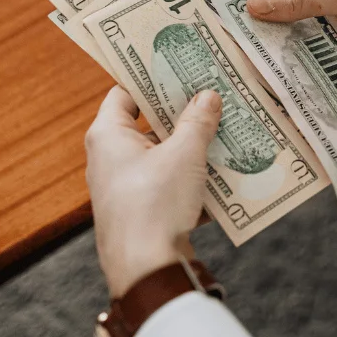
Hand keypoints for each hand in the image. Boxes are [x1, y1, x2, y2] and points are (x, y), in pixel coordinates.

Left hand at [85, 86, 221, 297]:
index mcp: (108, 136)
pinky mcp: (143, 213)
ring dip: (194, 148)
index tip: (180, 66)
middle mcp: (110, 159)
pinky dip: (194, 181)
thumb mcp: (184, 154)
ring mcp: (126, 188)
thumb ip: (198, 121)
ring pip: (164, 157)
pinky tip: (227, 177)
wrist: (147, 270)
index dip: (151, 78)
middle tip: (214, 96)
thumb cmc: (155, 203)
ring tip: (228, 133)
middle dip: (183, 114)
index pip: (125, 92)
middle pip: (148, 124)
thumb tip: (208, 96)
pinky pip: (170, 186)